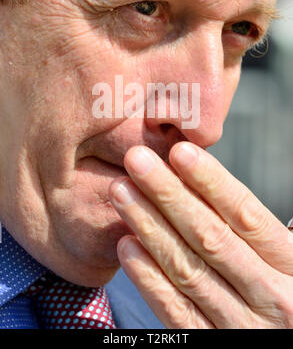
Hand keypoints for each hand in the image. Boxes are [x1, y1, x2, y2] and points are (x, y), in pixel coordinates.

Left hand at [109, 142, 292, 328]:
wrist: (292, 348)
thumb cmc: (284, 291)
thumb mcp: (287, 259)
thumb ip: (256, 230)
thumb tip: (205, 184)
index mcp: (291, 263)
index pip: (246, 214)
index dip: (210, 182)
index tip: (178, 152)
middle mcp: (270, 294)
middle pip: (210, 236)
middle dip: (168, 194)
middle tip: (136, 160)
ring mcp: (241, 325)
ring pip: (187, 269)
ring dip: (149, 226)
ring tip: (122, 192)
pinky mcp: (211, 345)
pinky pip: (177, 312)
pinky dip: (149, 279)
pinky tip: (126, 246)